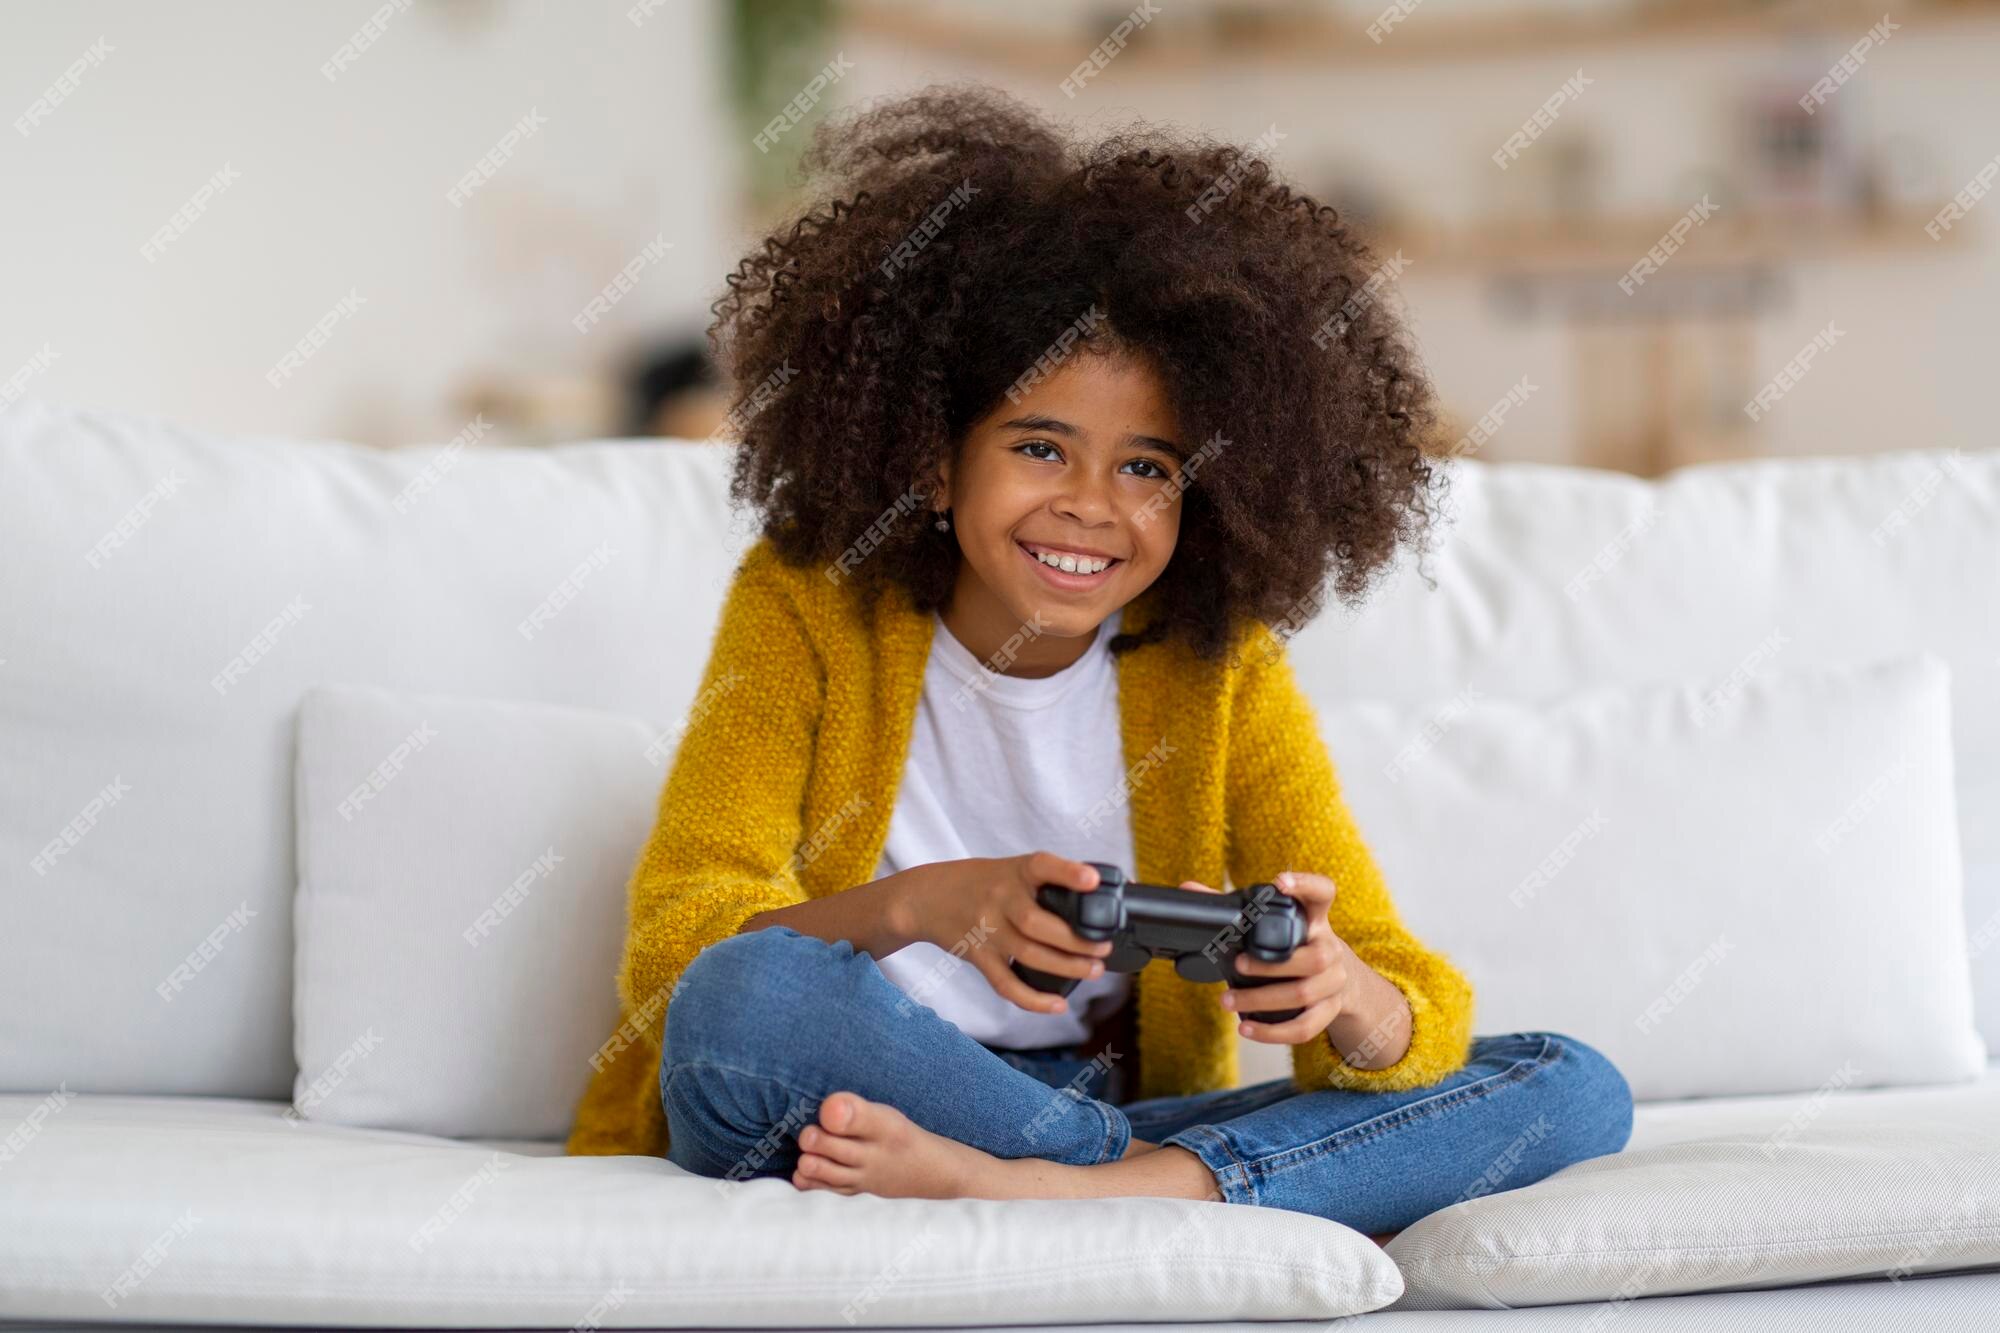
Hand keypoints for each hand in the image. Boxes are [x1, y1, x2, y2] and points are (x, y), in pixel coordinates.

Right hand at [896, 852, 1113, 1014]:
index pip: (1042, 866)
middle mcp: (999, 899)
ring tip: (1092, 970)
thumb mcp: (1009, 869)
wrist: (925, 897)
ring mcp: (987, 930)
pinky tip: (1057, 1004)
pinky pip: (1006, 984)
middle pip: (1038, 923)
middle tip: (1103, 949)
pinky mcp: (978, 956)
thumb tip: (1095, 896)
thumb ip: (1043, 881)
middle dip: (1076, 940)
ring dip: (1066, 967)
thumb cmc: (979, 883)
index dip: (1068, 873)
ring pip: (1029, 955)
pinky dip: (1033, 1000)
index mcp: (1014, 871)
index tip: (1092, 880)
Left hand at [1214, 870, 1361, 1044]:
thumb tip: (1188, 888)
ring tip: (1226, 1001)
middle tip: (1237, 964)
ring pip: (1302, 993)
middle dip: (1270, 964)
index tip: (1281, 881)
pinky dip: (1273, 1032)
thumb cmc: (1298, 945)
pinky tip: (1246, 1029)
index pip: (1322, 893)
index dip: (1305, 885)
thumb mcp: (1278, 924)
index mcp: (1315, 919)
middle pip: (1313, 957)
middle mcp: (1330, 948)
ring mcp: (1333, 981)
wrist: (1342, 981)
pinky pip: (1306, 1027)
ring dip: (1260, 1000)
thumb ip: (1234, 907)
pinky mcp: (1329, 1010)